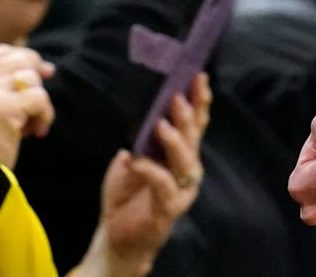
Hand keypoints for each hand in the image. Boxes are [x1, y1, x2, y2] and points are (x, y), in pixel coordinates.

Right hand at [0, 43, 55, 167]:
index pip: (0, 53)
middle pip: (19, 61)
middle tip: (36, 106)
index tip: (38, 74)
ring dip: (37, 102)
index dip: (23, 60)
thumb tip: (48, 67)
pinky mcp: (1, 109)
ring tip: (29, 126)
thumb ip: (1, 84)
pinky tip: (36, 133)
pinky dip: (45, 115)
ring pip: (31, 79)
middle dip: (36, 79)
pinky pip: (39, 98)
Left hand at [95, 75, 210, 273]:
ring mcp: (182, 189)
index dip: (198, 100)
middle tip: (178, 96)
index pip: (195, 123)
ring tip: (161, 125)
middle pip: (194, 136)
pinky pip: (163, 184)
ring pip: (185, 159)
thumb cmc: (125, 198)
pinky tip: (135, 161)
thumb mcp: (130, 161)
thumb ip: (139, 142)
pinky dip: (150, 171)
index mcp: (180, 155)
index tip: (198, 76)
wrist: (117, 239)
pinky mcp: (169, 208)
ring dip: (174, 141)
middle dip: (188, 115)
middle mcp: (187, 169)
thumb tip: (143, 118)